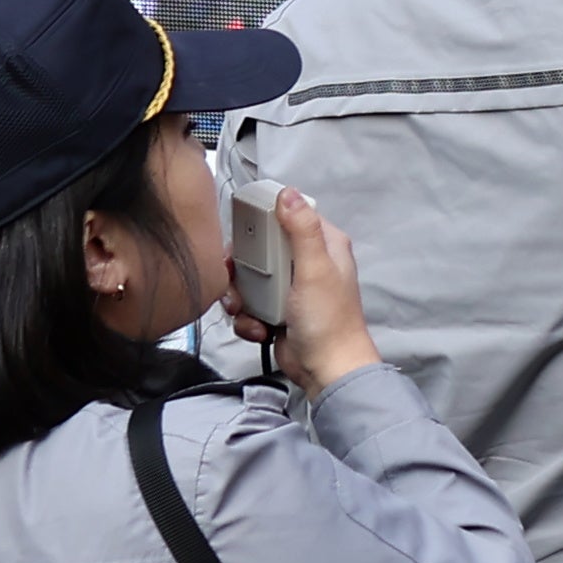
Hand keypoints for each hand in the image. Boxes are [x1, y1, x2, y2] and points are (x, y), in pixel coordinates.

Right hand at [244, 181, 384, 397]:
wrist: (325, 369)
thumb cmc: (327, 320)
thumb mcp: (315, 270)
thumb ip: (301, 231)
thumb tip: (288, 193)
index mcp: (323, 245)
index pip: (289, 216)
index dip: (263, 220)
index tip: (243, 232)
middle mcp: (306, 262)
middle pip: (260, 247)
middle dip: (242, 267)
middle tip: (235, 278)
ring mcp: (289, 287)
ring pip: (248, 278)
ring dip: (241, 297)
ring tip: (244, 311)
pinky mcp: (275, 310)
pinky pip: (248, 304)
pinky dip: (247, 318)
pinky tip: (258, 329)